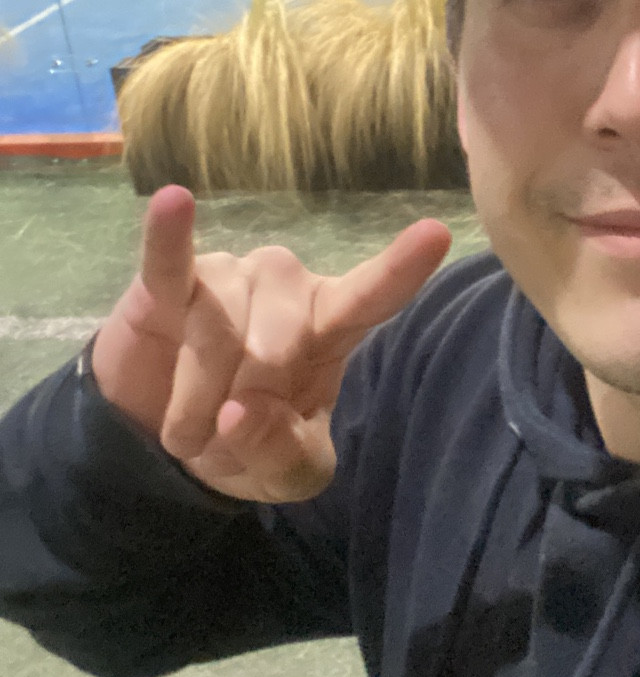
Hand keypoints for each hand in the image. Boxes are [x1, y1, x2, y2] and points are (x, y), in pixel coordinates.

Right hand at [91, 186, 451, 502]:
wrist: (166, 442)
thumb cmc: (245, 442)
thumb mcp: (286, 475)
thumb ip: (282, 453)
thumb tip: (242, 413)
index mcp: (330, 326)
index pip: (371, 295)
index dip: (400, 268)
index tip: (436, 235)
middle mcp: (286, 288)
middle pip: (274, 346)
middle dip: (242, 406)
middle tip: (221, 438)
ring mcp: (228, 276)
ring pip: (216, 335)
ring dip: (195, 401)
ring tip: (184, 430)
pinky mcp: (167, 283)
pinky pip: (168, 262)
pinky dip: (168, 237)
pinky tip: (173, 201)